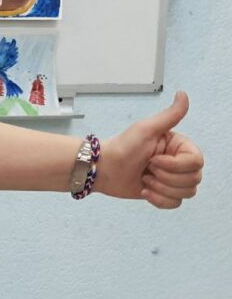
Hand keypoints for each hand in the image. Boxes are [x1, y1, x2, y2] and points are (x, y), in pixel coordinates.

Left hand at [98, 91, 203, 208]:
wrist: (101, 169)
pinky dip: (159, 200)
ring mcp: (171, 178)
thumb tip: (183, 94)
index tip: (153, 160)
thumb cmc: (121, 147)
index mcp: (179, 146)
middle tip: (147, 169)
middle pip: (193, 179)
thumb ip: (170, 115)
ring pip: (186, 193)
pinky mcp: (162, 192)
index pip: (196, 162)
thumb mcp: (146, 129)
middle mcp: (178, 162)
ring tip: (145, 180)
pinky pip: (175, 204)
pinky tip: (144, 191)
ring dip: (162, 189)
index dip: (175, 166)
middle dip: (167, 178)